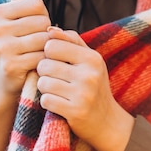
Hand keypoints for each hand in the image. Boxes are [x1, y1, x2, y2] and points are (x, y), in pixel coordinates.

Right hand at [0, 0, 50, 95]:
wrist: (2, 84)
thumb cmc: (13, 46)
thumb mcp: (15, 20)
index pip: (37, 4)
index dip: (43, 17)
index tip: (34, 29)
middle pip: (42, 21)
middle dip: (46, 32)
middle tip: (37, 44)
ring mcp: (1, 48)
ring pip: (44, 38)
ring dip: (47, 47)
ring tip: (38, 53)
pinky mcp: (11, 66)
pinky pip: (42, 56)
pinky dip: (45, 61)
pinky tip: (38, 65)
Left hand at [36, 27, 133, 150]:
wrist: (108, 122)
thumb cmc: (94, 86)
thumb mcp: (89, 61)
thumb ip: (70, 42)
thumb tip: (49, 28)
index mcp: (92, 58)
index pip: (52, 45)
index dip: (48, 53)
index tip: (55, 62)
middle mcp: (89, 74)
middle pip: (44, 64)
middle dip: (44, 72)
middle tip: (55, 79)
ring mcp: (83, 94)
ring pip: (42, 82)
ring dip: (45, 88)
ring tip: (57, 91)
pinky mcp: (75, 112)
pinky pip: (46, 100)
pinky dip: (47, 102)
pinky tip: (58, 103)